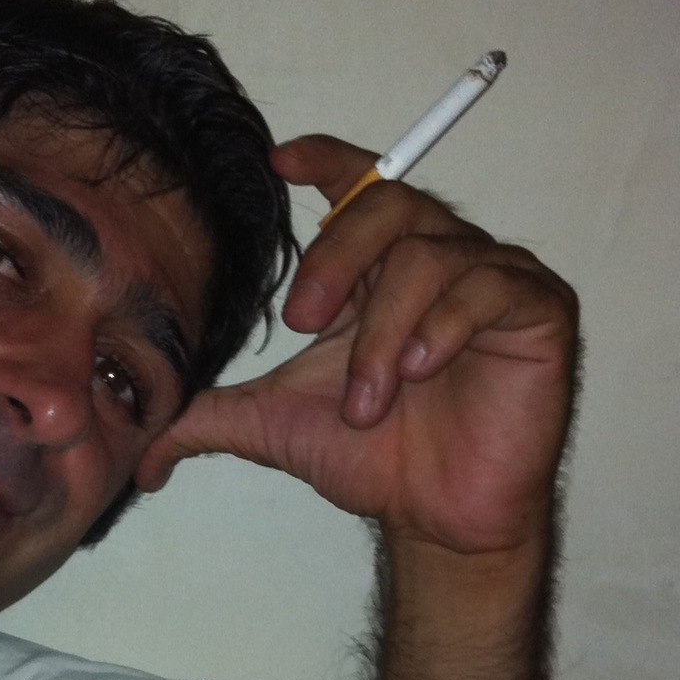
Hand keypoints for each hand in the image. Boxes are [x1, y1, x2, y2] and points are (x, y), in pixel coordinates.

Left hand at [136, 135, 579, 557]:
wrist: (440, 519)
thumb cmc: (376, 460)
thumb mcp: (275, 427)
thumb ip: (208, 419)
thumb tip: (139, 454)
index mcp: (380, 270)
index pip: (360, 186)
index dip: (328, 160)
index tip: (279, 161)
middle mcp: (440, 258)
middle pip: (390, 205)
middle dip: (336, 259)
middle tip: (301, 323)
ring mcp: (494, 280)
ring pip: (433, 254)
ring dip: (385, 328)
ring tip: (370, 398)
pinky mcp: (539, 312)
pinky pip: (493, 285)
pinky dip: (446, 322)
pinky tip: (422, 367)